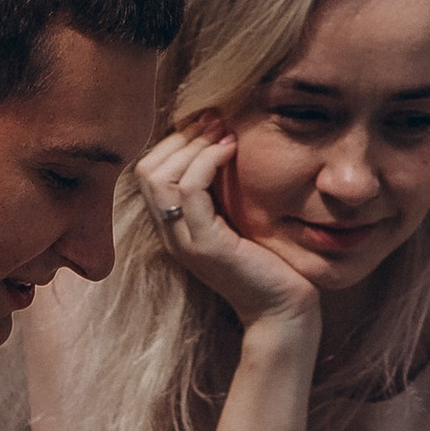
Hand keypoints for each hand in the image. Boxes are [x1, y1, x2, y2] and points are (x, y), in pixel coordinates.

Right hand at [132, 127, 315, 338]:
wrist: (283, 311)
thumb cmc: (269, 265)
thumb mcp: (239, 220)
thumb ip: (223, 193)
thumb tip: (224, 141)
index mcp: (174, 227)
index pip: (149, 172)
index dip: (173, 141)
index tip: (207, 123)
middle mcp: (171, 234)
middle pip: (146, 170)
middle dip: (179, 137)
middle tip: (214, 119)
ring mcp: (184, 241)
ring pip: (161, 177)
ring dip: (192, 144)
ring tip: (223, 129)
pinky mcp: (205, 245)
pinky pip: (189, 191)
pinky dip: (207, 162)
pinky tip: (230, 149)